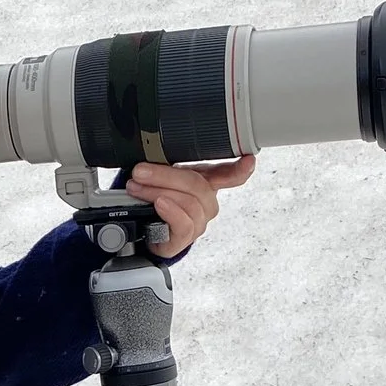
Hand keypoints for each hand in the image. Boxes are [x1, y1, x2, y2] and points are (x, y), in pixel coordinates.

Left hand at [122, 154, 255, 256]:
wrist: (141, 230)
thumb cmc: (153, 200)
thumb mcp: (160, 176)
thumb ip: (166, 162)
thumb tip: (155, 146)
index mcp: (205, 183)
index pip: (229, 175)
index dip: (240, 168)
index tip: (248, 160)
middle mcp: (206, 203)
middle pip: (198, 185)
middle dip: (165, 175)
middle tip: (140, 171)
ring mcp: (198, 221)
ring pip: (188, 202)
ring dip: (158, 191)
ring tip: (137, 188)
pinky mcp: (186, 238)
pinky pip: (185, 223)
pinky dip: (170, 211)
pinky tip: (159, 204)